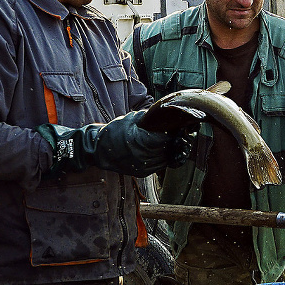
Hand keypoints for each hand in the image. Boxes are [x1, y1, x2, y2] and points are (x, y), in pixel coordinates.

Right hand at [36, 110, 191, 177]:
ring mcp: (143, 167)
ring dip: (174, 150)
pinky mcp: (144, 173)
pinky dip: (167, 157)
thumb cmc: (114, 132)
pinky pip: (161, 165)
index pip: (166, 139)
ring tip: (179, 139)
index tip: (183, 126)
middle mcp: (143, 157)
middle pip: (169, 149)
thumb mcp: (131, 119)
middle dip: (178, 141)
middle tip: (186, 132)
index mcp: (139, 142)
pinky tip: (168, 148)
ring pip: (168, 159)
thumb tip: (167, 111)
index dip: (177, 133)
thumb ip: (149, 117)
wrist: (98, 151)